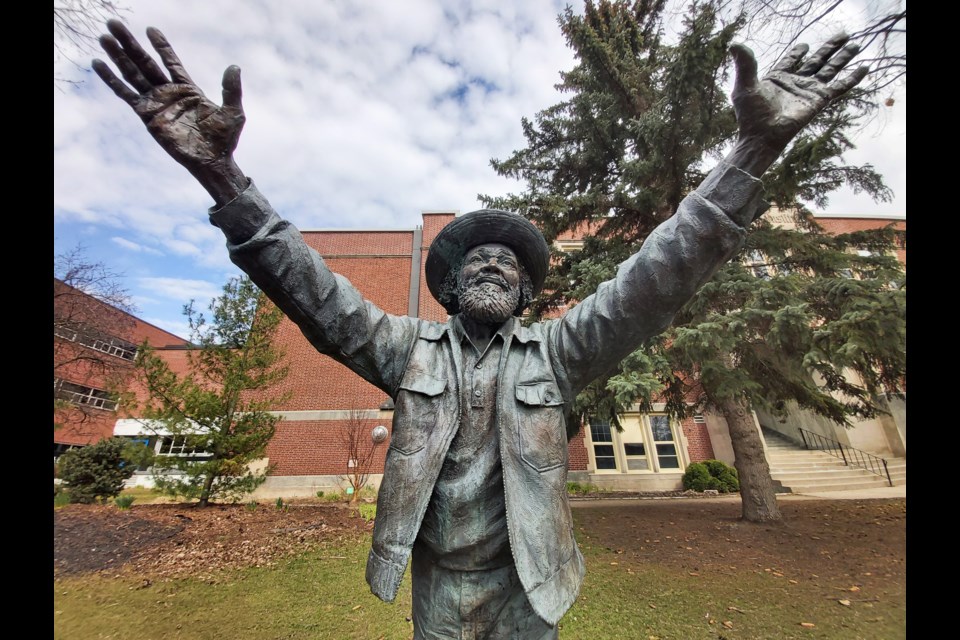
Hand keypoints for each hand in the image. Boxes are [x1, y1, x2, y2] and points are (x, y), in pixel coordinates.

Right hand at [92, 20, 246, 203]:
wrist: (211, 162)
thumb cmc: (224, 140)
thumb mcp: (233, 112)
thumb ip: (231, 89)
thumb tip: (234, 67)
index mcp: (188, 89)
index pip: (170, 62)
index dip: (161, 46)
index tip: (150, 29)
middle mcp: (168, 93)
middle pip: (145, 62)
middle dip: (130, 44)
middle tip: (114, 23)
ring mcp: (156, 103)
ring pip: (133, 73)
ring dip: (118, 56)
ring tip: (104, 37)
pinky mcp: (146, 115)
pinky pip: (126, 94)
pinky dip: (112, 80)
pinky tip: (98, 64)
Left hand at [728, 34, 868, 174]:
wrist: (762, 135)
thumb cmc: (750, 115)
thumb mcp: (744, 86)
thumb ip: (744, 64)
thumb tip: (734, 44)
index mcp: (779, 78)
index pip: (791, 60)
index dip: (797, 53)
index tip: (804, 46)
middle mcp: (796, 82)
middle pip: (817, 60)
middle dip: (829, 48)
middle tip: (842, 34)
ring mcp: (809, 91)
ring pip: (830, 69)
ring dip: (843, 57)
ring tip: (855, 44)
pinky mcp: (819, 100)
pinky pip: (840, 86)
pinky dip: (852, 78)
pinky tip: (864, 68)